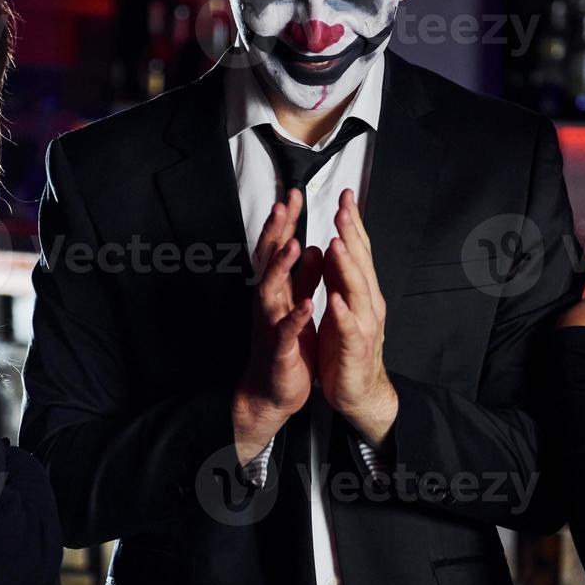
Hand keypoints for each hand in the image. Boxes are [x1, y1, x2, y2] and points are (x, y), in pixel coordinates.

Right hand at [233, 189, 322, 463]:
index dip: (284, 222)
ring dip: (283, 268)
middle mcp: (269, 302)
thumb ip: (305, 277)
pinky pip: (285, 331)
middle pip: (269, 260)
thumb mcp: (297, 304)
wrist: (272, 390)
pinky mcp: (279, 349)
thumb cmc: (286, 345)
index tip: (292, 194)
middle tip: (283, 203)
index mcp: (276, 290)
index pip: (278, 248)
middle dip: (277, 232)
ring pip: (272, 290)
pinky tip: (305, 304)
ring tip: (296, 245)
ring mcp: (270, 324)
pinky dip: (295, 317)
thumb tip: (315, 247)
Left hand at [318, 189, 397, 446]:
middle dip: (352, 235)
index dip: (353, 224)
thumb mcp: (342, 305)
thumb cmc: (346, 347)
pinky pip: (349, 329)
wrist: (360, 392)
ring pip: (357, 292)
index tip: (345, 197)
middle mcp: (367, 304)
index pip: (358, 251)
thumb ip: (341, 277)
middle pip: (361, 264)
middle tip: (343, 208)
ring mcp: (363, 326)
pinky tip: (338, 301)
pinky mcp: (353, 349)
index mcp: (361, 292)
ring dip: (348, 268)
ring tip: (339, 245)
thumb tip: (337, 245)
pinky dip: (344, 314)